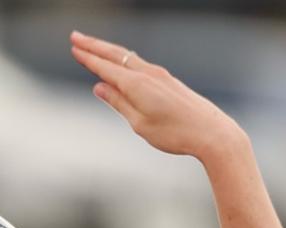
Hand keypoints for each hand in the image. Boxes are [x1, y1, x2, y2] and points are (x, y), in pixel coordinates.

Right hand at [70, 30, 242, 161]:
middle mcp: (148, 74)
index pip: (105, 68)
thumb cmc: (175, 133)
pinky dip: (123, 59)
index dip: (88, 58)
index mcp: (137, 85)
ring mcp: (160, 75)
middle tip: (75, 36)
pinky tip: (120, 61)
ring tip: (92, 45)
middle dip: (93, 45)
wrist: (211, 132)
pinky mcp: (167, 80)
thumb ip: (118, 103)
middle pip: (115, 55)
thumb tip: (99, 87)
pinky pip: (139, 64)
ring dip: (108, 50)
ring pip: (128, 57)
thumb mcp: (140, 124)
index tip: (73, 48)